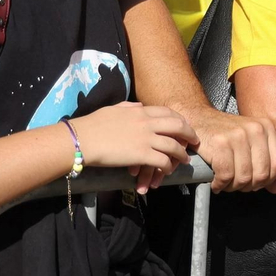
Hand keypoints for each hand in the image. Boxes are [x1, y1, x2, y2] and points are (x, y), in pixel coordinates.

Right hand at [70, 103, 196, 194]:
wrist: (81, 139)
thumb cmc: (92, 125)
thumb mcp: (113, 109)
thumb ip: (129, 107)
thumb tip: (138, 105)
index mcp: (140, 110)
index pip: (168, 112)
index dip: (179, 120)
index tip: (184, 126)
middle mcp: (147, 122)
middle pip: (177, 126)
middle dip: (189, 134)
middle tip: (194, 141)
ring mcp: (146, 138)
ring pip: (174, 145)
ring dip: (181, 154)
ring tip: (184, 160)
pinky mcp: (142, 154)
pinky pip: (163, 160)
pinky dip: (168, 166)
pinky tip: (168, 170)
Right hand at [187, 106, 275, 193]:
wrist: (199, 119)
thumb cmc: (225, 134)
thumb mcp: (250, 144)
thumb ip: (266, 165)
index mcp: (267, 127)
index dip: (268, 180)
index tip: (256, 183)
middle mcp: (256, 129)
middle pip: (262, 173)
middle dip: (249, 186)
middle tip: (238, 185)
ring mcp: (238, 135)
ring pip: (243, 177)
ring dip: (233, 187)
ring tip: (226, 183)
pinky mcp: (220, 143)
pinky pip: (226, 175)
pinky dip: (220, 185)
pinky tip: (216, 182)